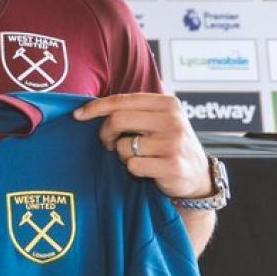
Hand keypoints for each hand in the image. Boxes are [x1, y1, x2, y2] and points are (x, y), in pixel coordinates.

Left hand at [73, 93, 212, 199]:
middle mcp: (173, 120)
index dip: (96, 107)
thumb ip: (132, 111)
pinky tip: (147, 168)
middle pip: (118, 120)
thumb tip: (89, 108)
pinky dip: (133, 168)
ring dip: (122, 154)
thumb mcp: (157, 120)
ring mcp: (174, 143)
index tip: (78, 115)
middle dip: (105, 133)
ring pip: (123, 146)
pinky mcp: (172, 166)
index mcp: (168, 103)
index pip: (122, 100)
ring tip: (137, 156)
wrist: (198, 175)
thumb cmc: (168, 144)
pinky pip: (133, 165)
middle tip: (109, 142)